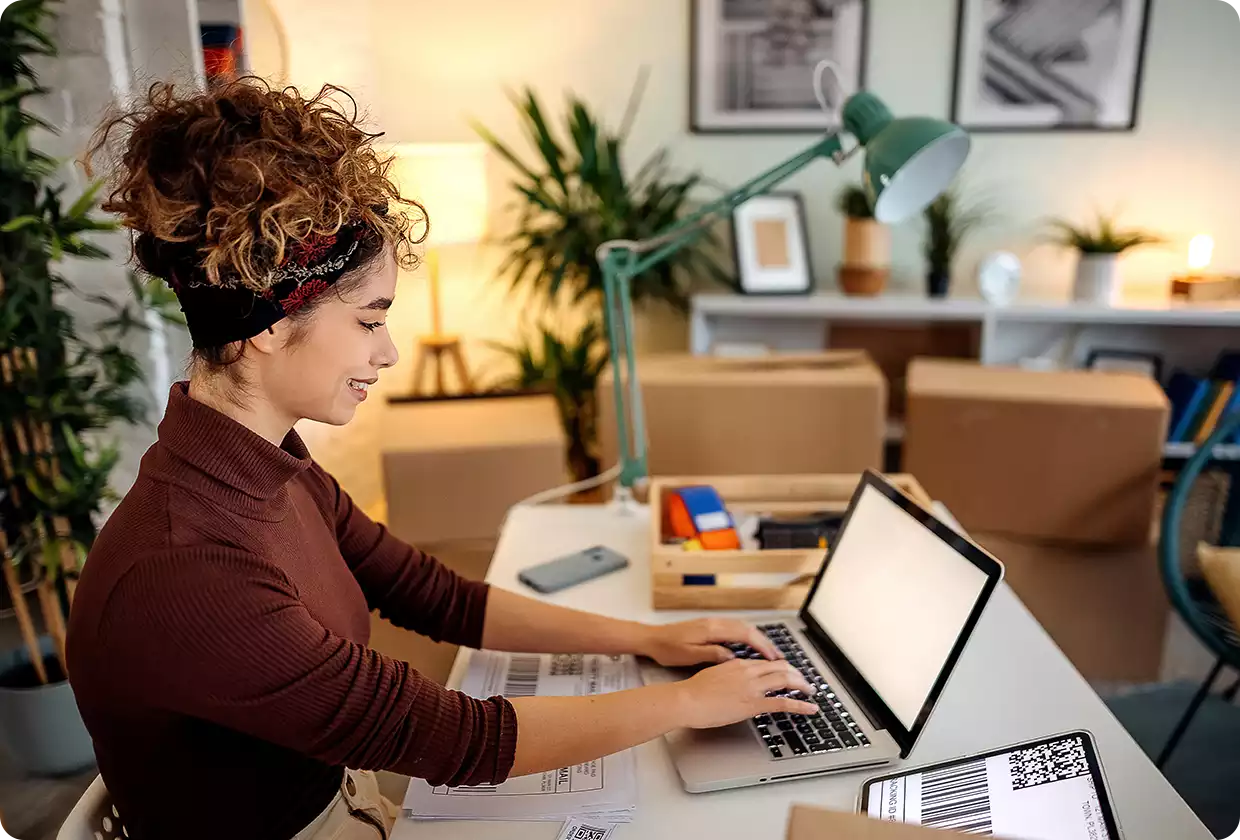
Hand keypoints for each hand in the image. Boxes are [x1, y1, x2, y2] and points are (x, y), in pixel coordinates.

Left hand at [639, 618, 782, 666]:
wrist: (651, 638)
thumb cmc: (667, 649)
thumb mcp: (689, 656)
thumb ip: (712, 655)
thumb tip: (733, 657)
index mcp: (711, 629)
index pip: (744, 634)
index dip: (762, 646)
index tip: (774, 658)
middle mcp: (715, 622)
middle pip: (747, 628)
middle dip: (765, 642)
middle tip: (778, 657)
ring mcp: (712, 622)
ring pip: (742, 627)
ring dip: (757, 638)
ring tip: (769, 653)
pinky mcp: (709, 625)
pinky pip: (734, 628)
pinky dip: (747, 636)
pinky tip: (750, 646)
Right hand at [670, 659, 819, 728]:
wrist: (687, 700)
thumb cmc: (694, 691)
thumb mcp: (714, 674)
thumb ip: (728, 674)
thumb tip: (735, 679)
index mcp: (739, 664)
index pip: (767, 662)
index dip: (782, 667)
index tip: (788, 672)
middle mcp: (749, 672)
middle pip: (781, 667)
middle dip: (796, 673)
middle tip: (804, 681)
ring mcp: (753, 687)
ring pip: (786, 680)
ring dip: (802, 685)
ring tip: (811, 691)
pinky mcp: (753, 704)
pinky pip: (782, 703)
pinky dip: (800, 705)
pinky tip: (809, 708)